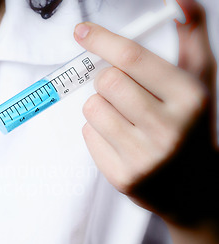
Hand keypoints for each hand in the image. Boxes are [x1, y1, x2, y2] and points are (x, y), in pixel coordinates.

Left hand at [74, 0, 217, 224]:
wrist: (195, 188)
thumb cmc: (191, 124)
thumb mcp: (199, 80)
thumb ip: (190, 37)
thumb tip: (177, 0)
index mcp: (190, 98)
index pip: (133, 59)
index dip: (102, 40)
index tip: (81, 31)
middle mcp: (169, 129)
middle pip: (107, 82)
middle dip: (107, 80)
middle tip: (121, 90)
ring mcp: (145, 158)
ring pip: (92, 108)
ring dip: (100, 106)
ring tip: (124, 118)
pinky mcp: (123, 178)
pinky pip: (87, 135)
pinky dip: (97, 131)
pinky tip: (121, 140)